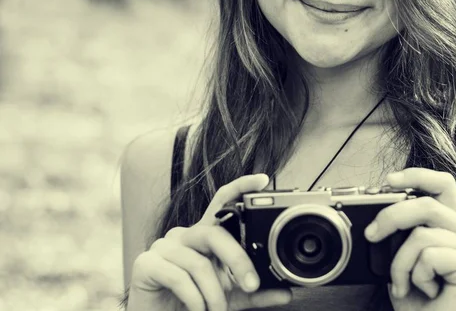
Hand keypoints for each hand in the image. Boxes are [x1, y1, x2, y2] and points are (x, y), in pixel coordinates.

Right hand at [128, 174, 291, 310]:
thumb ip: (256, 293)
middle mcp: (184, 236)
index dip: (240, 187)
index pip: (221, 203)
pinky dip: (194, 300)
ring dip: (214, 294)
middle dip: (238, 260)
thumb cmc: (193, 304)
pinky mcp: (145, 264)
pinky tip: (198, 310)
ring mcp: (163, 248)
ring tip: (216, 310)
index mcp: (204, 237)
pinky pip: (178, 278)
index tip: (262, 180)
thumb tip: (286, 293)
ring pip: (198, 264)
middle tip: (251, 285)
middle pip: (215, 234)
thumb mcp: (231, 298)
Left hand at [364, 168, 455, 310]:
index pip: (442, 185)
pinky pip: (429, 256)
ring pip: (421, 235)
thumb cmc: (418, 300)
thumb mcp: (402, 257)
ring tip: (403, 284)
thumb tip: (379, 215)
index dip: (417, 175)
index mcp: (453, 227)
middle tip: (371, 235)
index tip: (388, 181)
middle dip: (391, 217)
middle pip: (427, 204)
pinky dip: (415, 275)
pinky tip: (425, 290)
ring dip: (399, 263)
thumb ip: (401, 232)